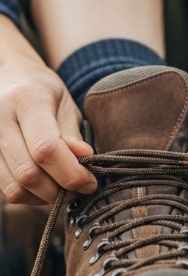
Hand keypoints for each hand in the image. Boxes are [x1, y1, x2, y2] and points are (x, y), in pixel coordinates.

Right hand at [0, 35, 94, 204]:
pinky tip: (43, 184)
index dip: (71, 173)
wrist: (7, 77)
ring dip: (42, 198)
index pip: (46, 148)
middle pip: (28, 173)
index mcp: (27, 100)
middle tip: (79, 190)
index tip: (90, 183)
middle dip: (59, 191)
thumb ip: (72, 134)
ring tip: (62, 188)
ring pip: (13, 187)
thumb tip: (85, 162)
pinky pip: (4, 188)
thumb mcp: (65, 103)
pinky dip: (27, 195)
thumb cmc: (42, 90)